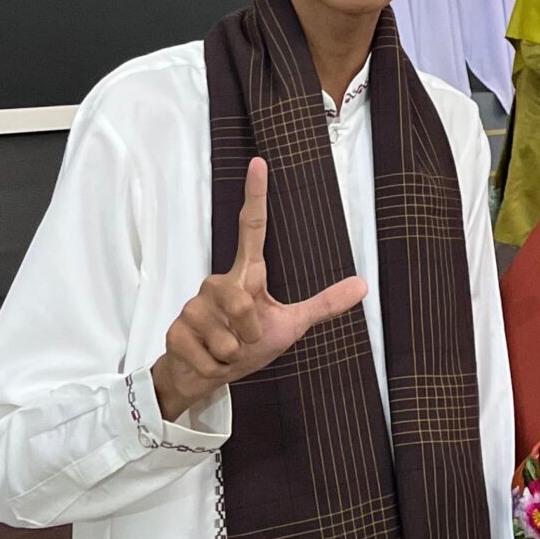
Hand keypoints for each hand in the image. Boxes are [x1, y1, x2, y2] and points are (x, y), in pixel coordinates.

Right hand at [151, 157, 367, 422]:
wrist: (201, 376)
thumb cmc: (246, 344)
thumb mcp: (290, 326)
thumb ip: (323, 305)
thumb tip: (363, 284)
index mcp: (245, 274)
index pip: (252, 227)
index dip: (255, 194)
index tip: (259, 162)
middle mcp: (217, 281)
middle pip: (242, 303)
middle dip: (249, 333)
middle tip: (244, 341)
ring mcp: (193, 305)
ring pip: (226, 338)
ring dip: (232, 354)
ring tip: (224, 350)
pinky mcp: (176, 330)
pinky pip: (209, 358)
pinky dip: (215, 370)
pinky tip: (207, 361)